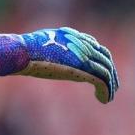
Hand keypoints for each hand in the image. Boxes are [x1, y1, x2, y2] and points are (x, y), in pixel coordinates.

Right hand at [0, 27, 118, 103]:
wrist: (23, 52)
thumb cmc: (23, 49)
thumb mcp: (36, 43)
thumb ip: (47, 47)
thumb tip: (35, 53)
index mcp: (70, 35)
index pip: (93, 44)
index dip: (100, 57)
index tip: (101, 70)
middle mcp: (79, 42)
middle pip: (104, 56)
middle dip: (110, 71)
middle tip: (111, 85)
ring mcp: (82, 54)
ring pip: (106, 69)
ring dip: (110, 84)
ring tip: (108, 96)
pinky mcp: (83, 67)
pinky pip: (102, 80)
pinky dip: (106, 91)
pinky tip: (103, 100)